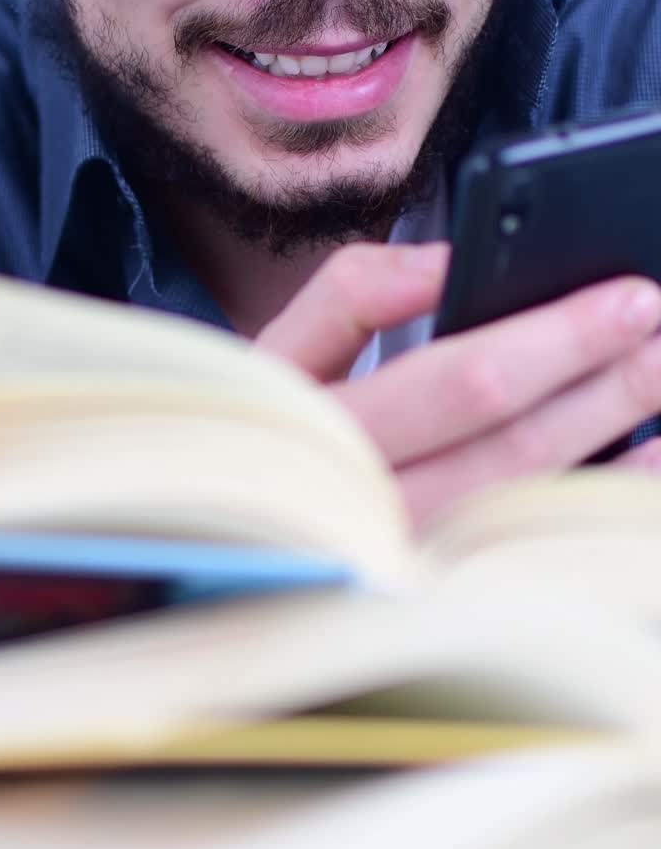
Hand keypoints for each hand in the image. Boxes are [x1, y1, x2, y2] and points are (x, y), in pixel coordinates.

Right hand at [256, 243, 660, 529]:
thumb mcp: (277, 350)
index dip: (559, 338)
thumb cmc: (264, 429)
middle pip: (521, 443)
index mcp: (337, 435)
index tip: (630, 296)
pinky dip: (602, 500)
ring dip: (619, 439)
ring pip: (539, 501)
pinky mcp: (443, 585)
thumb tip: (443, 263)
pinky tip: (651, 458)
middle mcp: (379, 510)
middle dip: (612, 382)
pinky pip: (539, 545)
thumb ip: (349, 294)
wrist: (229, 527)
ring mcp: (415, 560)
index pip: (466, 381)